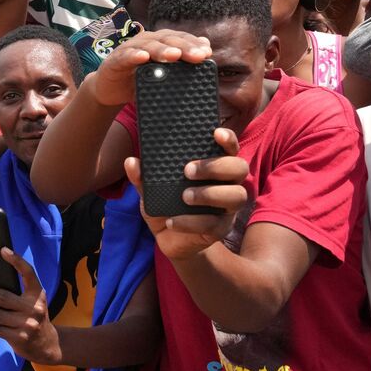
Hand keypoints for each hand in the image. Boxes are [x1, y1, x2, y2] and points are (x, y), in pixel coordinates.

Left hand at [0, 248, 60, 364]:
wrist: (46, 344)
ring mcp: (26, 324)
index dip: (17, 261)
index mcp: (37, 294)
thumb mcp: (32, 301)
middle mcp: (33, 308)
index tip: (3, 250)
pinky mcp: (18, 337)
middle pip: (2, 296)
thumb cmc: (32, 316)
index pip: (28, 273)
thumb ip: (17, 292)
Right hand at [92, 29, 211, 106]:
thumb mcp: (163, 77)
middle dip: (184, 47)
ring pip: (148, 45)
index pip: (180, 38)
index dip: (193, 43)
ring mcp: (129, 49)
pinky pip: (126, 56)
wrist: (109, 91)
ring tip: (175, 55)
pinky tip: (143, 57)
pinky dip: (134, 55)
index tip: (207, 53)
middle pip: (167, 40)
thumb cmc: (138, 82)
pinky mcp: (114, 60)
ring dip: (162, 50)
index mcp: (160, 43)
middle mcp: (146, 41)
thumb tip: (206, 51)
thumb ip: (182, 66)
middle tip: (198, 56)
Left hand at [124, 128, 248, 260]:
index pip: (229, 148)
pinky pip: (214, 224)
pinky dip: (191, 222)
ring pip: (236, 196)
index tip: (215, 133)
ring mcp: (227, 207)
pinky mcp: (221, 229)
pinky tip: (171, 221)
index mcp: (213, 168)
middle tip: (187, 170)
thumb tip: (131, 161)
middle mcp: (227, 184)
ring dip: (209, 194)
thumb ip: (143, 177)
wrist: (168, 238)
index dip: (227, 139)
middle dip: (215, 166)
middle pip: (239, 168)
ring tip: (184, 196)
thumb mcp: (151, 190)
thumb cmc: (165, 204)